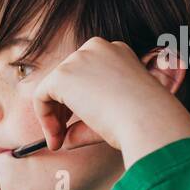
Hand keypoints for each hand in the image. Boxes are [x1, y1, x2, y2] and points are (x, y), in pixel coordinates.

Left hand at [30, 38, 189, 167]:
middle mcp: (98, 48)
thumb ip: (86, 123)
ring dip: (52, 116)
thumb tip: (64, 139)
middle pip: (67, 78)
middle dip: (61, 108)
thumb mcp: (116, 114)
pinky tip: (56, 137)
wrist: (148, 120)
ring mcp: (80, 58)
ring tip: (60, 141)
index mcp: (117, 53)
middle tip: (62, 135)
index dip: (76, 100)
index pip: (86, 72)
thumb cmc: (142, 120)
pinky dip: (44, 118)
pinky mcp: (63, 75)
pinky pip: (41, 96)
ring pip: (53, 87)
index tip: (75, 123)